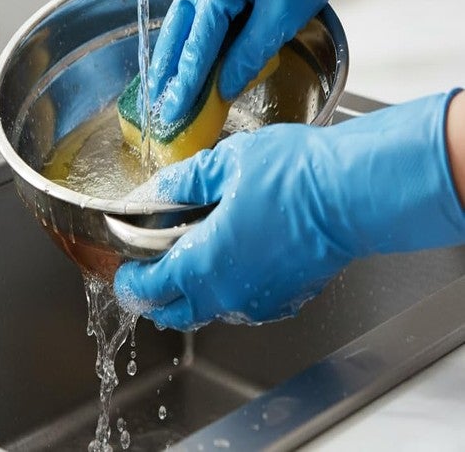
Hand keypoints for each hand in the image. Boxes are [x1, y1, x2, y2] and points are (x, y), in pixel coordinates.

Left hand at [114, 93, 464, 329]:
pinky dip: (227, 288)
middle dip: (155, 294)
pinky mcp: (286, 300)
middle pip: (174, 313)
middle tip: (150, 263)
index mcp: (203, 263)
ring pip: (210, 310)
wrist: (351, 193)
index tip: (124, 264)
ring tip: (193, 250)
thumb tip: (157, 191)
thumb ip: (183, 182)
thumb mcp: (224, 162)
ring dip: (192, 290)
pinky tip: (234, 252)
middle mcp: (228, 295)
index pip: (148, 290)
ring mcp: (259, 303)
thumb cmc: (294, 175)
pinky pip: (242, 304)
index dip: (129, 279)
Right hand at [150, 0, 461, 122]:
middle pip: (177, 24)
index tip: (173, 109)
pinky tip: (196, 43)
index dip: (184, 79)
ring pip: (186, 10)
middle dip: (167, 64)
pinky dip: (196, 23)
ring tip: (171, 79)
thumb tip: (225, 87)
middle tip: (157, 99)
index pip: (195, 40)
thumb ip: (249, 54)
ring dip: (179, 44)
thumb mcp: (282, 17)